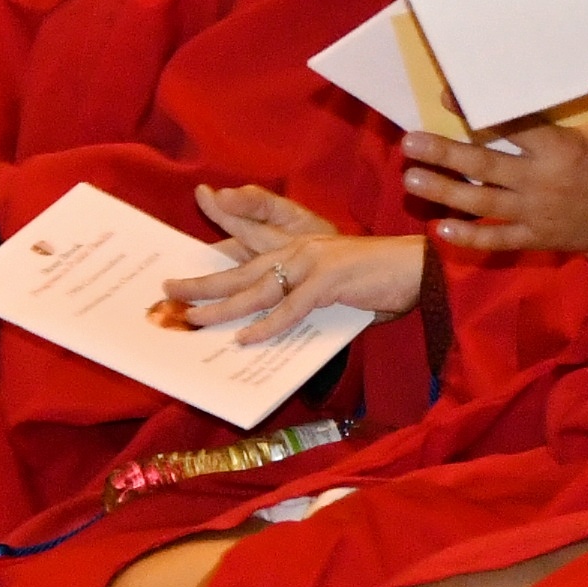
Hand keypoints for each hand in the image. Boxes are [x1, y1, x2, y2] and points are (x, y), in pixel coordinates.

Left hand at [162, 184, 420, 342]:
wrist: (419, 268)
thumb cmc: (380, 281)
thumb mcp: (334, 290)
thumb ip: (304, 302)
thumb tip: (272, 328)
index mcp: (299, 249)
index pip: (248, 260)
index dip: (216, 270)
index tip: (185, 281)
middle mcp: (299, 250)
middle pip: (240, 270)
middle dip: (202, 282)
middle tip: (168, 291)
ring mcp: (313, 263)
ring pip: (257, 288)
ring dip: (222, 306)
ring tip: (193, 317)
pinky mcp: (329, 279)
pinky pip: (290, 308)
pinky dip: (267, 324)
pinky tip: (245, 337)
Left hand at [403, 113, 587, 256]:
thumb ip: (553, 119)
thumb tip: (513, 89)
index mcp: (561, 148)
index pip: (512, 125)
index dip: (477, 110)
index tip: (447, 96)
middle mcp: (544, 182)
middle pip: (485, 165)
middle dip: (444, 154)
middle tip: (409, 143)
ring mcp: (539, 214)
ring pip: (482, 203)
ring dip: (444, 191)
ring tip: (412, 179)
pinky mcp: (538, 238)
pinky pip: (498, 239)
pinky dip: (468, 235)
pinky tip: (440, 227)